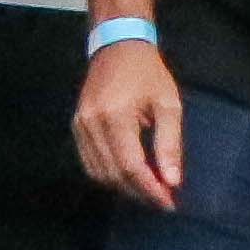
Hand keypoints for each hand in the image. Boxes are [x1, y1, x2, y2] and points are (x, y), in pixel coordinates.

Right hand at [72, 38, 184, 210]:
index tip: (170, 204)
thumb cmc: (148, 74)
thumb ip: (169, 144)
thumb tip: (172, 181)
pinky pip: (89, 162)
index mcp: (115, 116)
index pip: (131, 166)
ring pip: (98, 172)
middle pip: (113, 173)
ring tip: (148, 188)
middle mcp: (91, 123)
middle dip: (139, 192)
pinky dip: (109, 175)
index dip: (150, 189)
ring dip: (124, 186)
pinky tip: (128, 174)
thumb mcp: (168, 105)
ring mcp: (80, 125)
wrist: (117, 46)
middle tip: (164, 199)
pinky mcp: (77, 125)